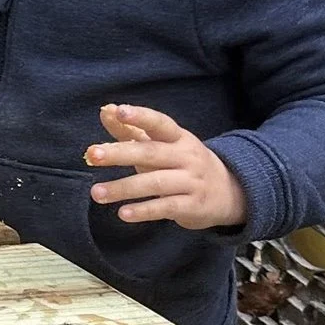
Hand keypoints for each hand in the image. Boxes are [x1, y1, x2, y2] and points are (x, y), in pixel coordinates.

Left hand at [86, 104, 248, 229]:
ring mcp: (191, 182)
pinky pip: (166, 207)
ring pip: (155, 183)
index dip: (140, 116)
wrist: (231, 192)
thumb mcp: (163, 145)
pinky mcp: (192, 206)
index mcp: (178, 138)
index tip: (120, 111)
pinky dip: (144, 210)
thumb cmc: (184, 164)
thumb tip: (106, 110)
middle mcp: (186, 157)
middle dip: (120, 153)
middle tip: (92, 154)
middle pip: (151, 153)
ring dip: (123, 188)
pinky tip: (123, 213)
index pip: (159, 123)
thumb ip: (131, 130)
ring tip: (97, 193)